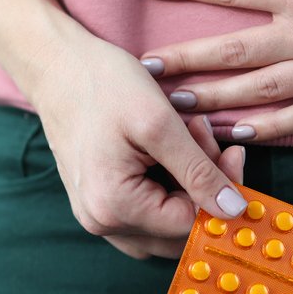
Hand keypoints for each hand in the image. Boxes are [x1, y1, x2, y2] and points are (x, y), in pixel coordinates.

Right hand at [25, 22, 248, 259]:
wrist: (57, 65)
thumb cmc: (103, 85)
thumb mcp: (160, 124)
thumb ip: (200, 172)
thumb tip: (236, 212)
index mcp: (114, 208)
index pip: (192, 223)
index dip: (221, 191)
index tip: (232, 150)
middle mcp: (102, 223)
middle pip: (180, 229)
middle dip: (206, 187)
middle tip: (208, 137)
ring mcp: (98, 216)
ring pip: (168, 221)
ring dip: (191, 184)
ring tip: (189, 136)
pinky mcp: (101, 202)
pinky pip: (150, 210)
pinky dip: (171, 184)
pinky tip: (172, 149)